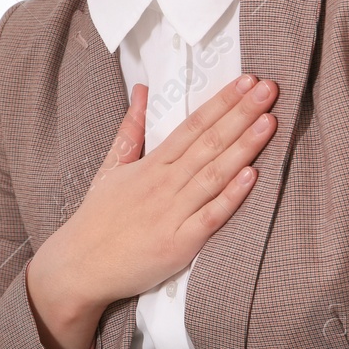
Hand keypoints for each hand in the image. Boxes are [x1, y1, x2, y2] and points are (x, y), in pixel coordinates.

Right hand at [28, 74, 278, 348]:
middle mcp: (162, 184)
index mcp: (149, 165)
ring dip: (243, 147)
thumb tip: (143, 92)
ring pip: (213, 174)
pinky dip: (230, 197)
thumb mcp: (110, 168)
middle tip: (268, 88)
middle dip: (240, 114)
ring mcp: (171, 213)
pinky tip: (251, 177)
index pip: (192, 126)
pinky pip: (209, 216)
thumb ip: (130, 129)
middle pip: (208, 143)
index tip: (245, 81)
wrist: (79, 266)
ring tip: (268, 122)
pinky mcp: (178, 244)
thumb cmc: (96, 219)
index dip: (220, 103)